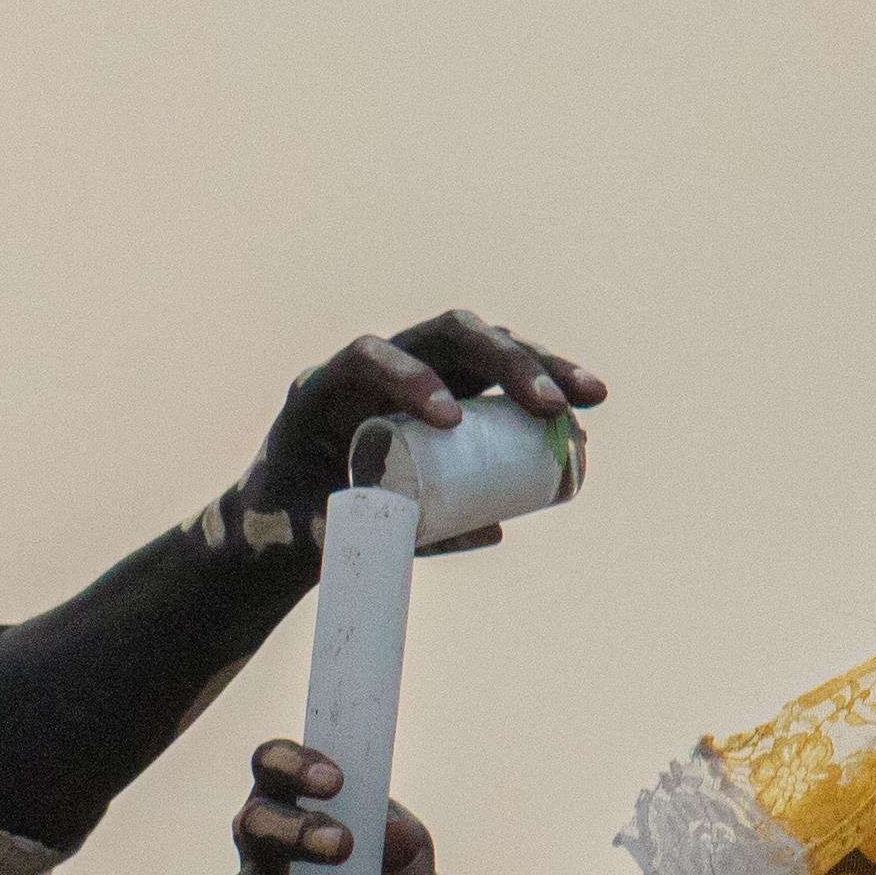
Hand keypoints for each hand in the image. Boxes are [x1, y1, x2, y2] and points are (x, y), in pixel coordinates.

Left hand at [196, 312, 599, 563]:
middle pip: (448, 337)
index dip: (412, 378)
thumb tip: (461, 532)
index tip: (450, 423)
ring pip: (487, 351)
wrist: (284, 527)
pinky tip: (581, 425)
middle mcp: (377, 368)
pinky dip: (541, 400)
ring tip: (592, 398)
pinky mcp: (450, 401)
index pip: (371, 358)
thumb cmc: (283, 529)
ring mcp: (418, 379)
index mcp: (324, 388)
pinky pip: (500, 388)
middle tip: (551, 407)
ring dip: (542, 369)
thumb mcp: (295, 537)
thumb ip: (347, 536)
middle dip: (506, 363)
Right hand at [226, 739, 438, 874]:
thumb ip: (404, 839)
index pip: (272, 762)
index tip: (336, 783)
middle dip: (296, 832)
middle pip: (256, 823)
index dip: (293, 766)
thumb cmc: (390, 859)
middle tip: (344, 847)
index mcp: (290, 793)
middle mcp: (262, 837)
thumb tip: (395, 839)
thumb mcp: (410, 846)